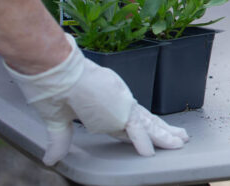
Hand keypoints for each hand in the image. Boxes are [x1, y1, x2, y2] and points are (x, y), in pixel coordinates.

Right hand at [4, 36, 189, 164]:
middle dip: (161, 131)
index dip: (139, 133)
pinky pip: (135, 129)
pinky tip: (150, 153)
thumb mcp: (56, 121)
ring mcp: (121, 106)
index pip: (126, 124)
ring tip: (179, 142)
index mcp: (105, 105)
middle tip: (178, 137)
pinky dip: (143, 141)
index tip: (150, 138)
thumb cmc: (52, 87)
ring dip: (162, 135)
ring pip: (147, 125)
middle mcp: (117, 105)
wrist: (55, 70)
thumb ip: (60, 140)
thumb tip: (51, 159)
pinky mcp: (119, 109)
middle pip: (144, 122)